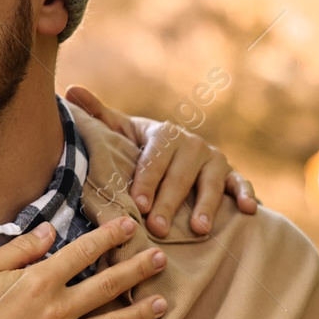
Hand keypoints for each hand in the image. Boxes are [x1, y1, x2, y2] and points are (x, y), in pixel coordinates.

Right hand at [0, 217, 167, 318]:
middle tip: (161, 259)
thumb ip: (19, 249)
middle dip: (137, 269)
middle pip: (108, 286)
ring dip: (140, 312)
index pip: (83, 252)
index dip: (109, 237)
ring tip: (161, 302)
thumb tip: (50, 230)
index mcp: (39, 282)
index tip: (130, 227)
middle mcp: (58, 311)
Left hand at [65, 84, 258, 236]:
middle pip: (181, 175)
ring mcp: (214, 159)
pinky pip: (241, 183)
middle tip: (159, 228)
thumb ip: (98, 116)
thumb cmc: (141, 149)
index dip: (147, 181)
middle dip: (170, 201)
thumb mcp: (121, 134)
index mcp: (163, 135)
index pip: (154, 158)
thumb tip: (70, 88)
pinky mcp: (232, 174)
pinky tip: (248, 210)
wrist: (175, 152)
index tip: (137, 204)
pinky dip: (246, 194)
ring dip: (206, 205)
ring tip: (198, 230)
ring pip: (212, 182)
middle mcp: (191, 144)